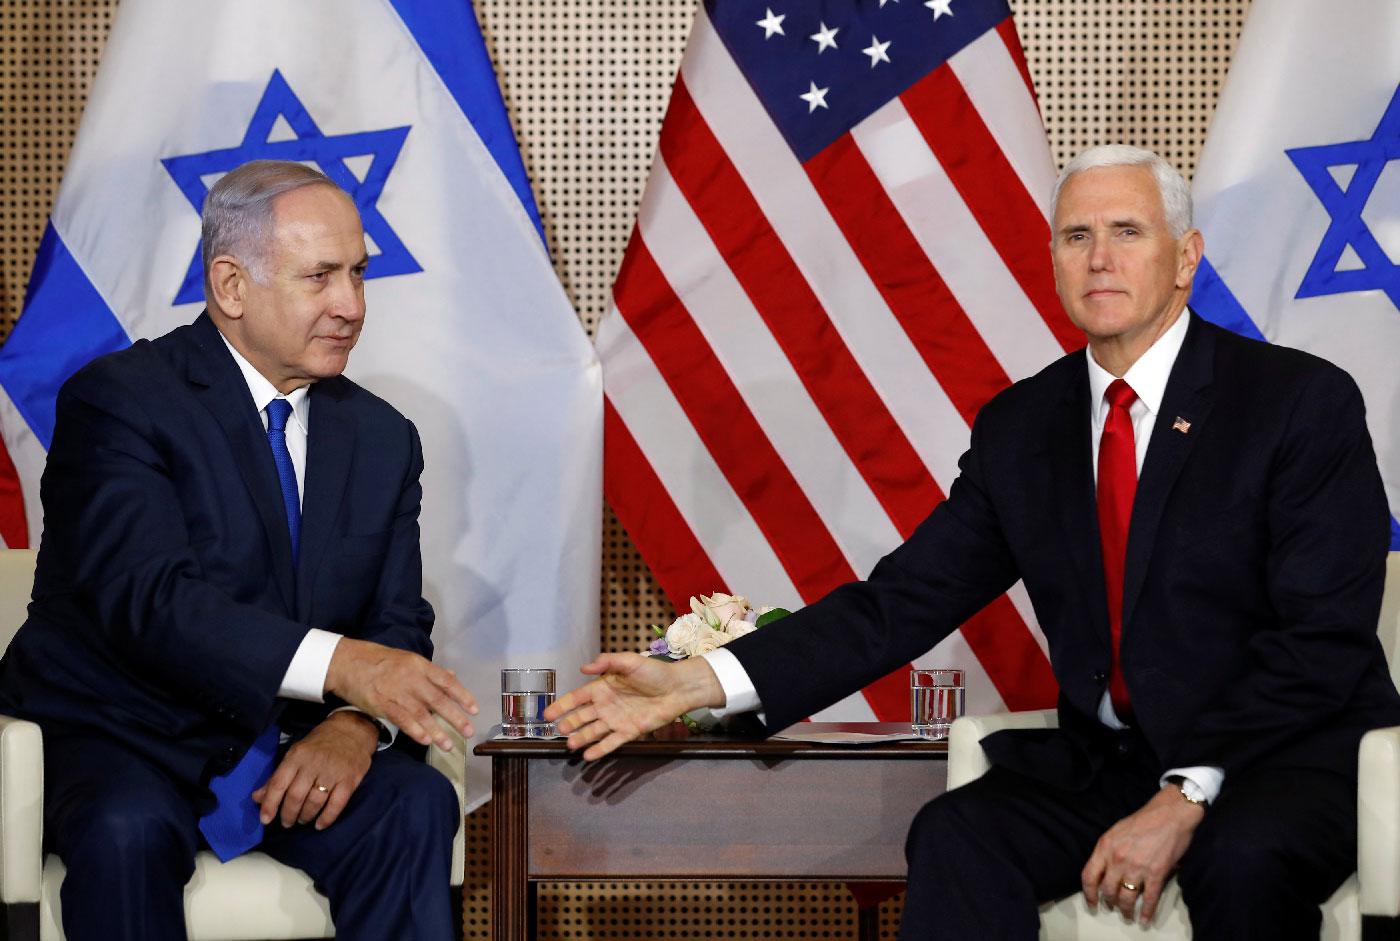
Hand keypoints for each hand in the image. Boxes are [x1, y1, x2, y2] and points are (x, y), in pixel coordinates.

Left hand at [252, 711, 377, 829]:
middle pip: (296, 796)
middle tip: (287, 822)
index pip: (279, 784)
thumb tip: (257, 797)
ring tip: (302, 820)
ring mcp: (332, 772)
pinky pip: (336, 804)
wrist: (352, 729)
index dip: (270, 804)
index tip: (265, 819)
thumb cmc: (320, 742)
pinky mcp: (349, 780)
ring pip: (314, 802)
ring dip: (305, 816)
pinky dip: (327, 818)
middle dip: (288, 814)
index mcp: (297, 756)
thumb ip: (277, 776)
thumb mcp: (296, 753)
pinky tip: (320, 824)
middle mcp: (313, 764)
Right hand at [325, 638, 477, 749]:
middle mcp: (411, 678)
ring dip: (437, 731)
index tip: (474, 709)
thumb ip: (430, 671)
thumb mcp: (408, 659)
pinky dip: (415, 731)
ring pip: (421, 714)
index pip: (446, 681)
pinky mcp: (382, 704)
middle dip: (455, 717)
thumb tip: (452, 676)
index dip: (462, 695)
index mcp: (419, 665)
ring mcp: (396, 691)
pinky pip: (402, 719)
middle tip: (469, 732)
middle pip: (438, 700)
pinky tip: (425, 741)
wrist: (348, 662)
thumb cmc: (380, 661)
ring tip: (449, 745)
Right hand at [543, 653, 724, 759]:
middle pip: (582, 717)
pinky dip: (599, 749)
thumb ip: (608, 662)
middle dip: (570, 724)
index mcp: (603, 687)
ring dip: (581, 738)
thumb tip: (584, 667)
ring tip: (570, 745)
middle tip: (559, 730)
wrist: (677, 688)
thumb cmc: (654, 672)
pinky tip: (588, 756)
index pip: (577, 698)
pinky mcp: (629, 731)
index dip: (563, 705)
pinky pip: (611, 742)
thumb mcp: (630, 661)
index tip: (548, 714)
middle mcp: (606, 705)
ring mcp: (617, 719)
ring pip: (594, 731)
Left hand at [1081, 784, 1205, 924]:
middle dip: (1110, 902)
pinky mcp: (1156, 873)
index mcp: (1105, 847)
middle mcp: (1118, 859)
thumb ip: (1108, 851)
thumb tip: (1104, 871)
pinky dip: (1146, 912)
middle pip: (1108, 890)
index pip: (1089, 876)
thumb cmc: (1144, 821)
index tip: (1092, 902)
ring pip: (1126, 898)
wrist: (1170, 814)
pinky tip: (1145, 919)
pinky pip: (1148, 899)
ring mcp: (1137, 867)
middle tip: (1113, 907)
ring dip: (1126, 910)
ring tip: (1127, 915)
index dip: (1089, 893)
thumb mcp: (1116, 831)